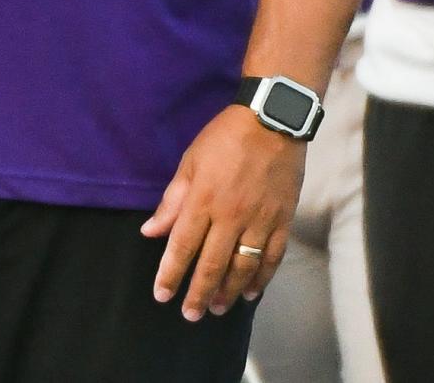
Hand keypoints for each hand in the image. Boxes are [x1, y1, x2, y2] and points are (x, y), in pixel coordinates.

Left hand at [141, 106, 304, 319]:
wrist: (272, 119)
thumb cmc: (224, 137)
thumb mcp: (190, 161)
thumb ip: (172, 200)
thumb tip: (150, 231)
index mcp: (203, 199)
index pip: (183, 246)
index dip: (171, 273)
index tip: (162, 295)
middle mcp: (231, 216)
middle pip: (212, 264)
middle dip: (199, 293)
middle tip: (190, 315)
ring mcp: (260, 220)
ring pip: (243, 267)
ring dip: (228, 292)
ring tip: (217, 309)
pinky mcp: (283, 220)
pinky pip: (272, 258)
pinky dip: (261, 279)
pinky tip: (251, 293)